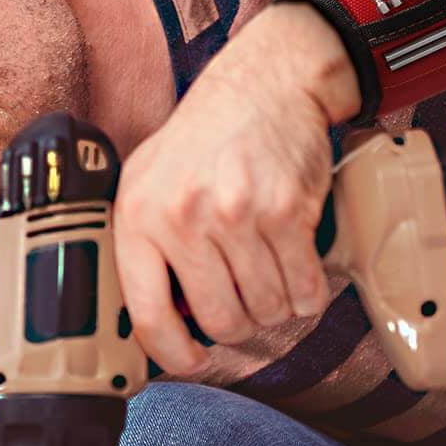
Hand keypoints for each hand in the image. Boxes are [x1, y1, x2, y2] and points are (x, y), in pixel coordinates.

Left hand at [113, 4, 358, 372]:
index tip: (192, 361)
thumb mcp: (147, 180)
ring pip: (266, 311)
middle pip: (220, 321)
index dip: (174, 354)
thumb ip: (143, 245)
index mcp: (140, 215)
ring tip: (267, 275)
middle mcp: (185, 216)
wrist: (263, 85)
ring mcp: (239, 214)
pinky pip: (305, 291)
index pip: (149, 315)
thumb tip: (154, 323)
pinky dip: (306, 294)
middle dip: (236, 325)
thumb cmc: (202, 140)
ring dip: (273, 307)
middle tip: (242, 301)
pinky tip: (296, 269)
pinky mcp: (289, 212)